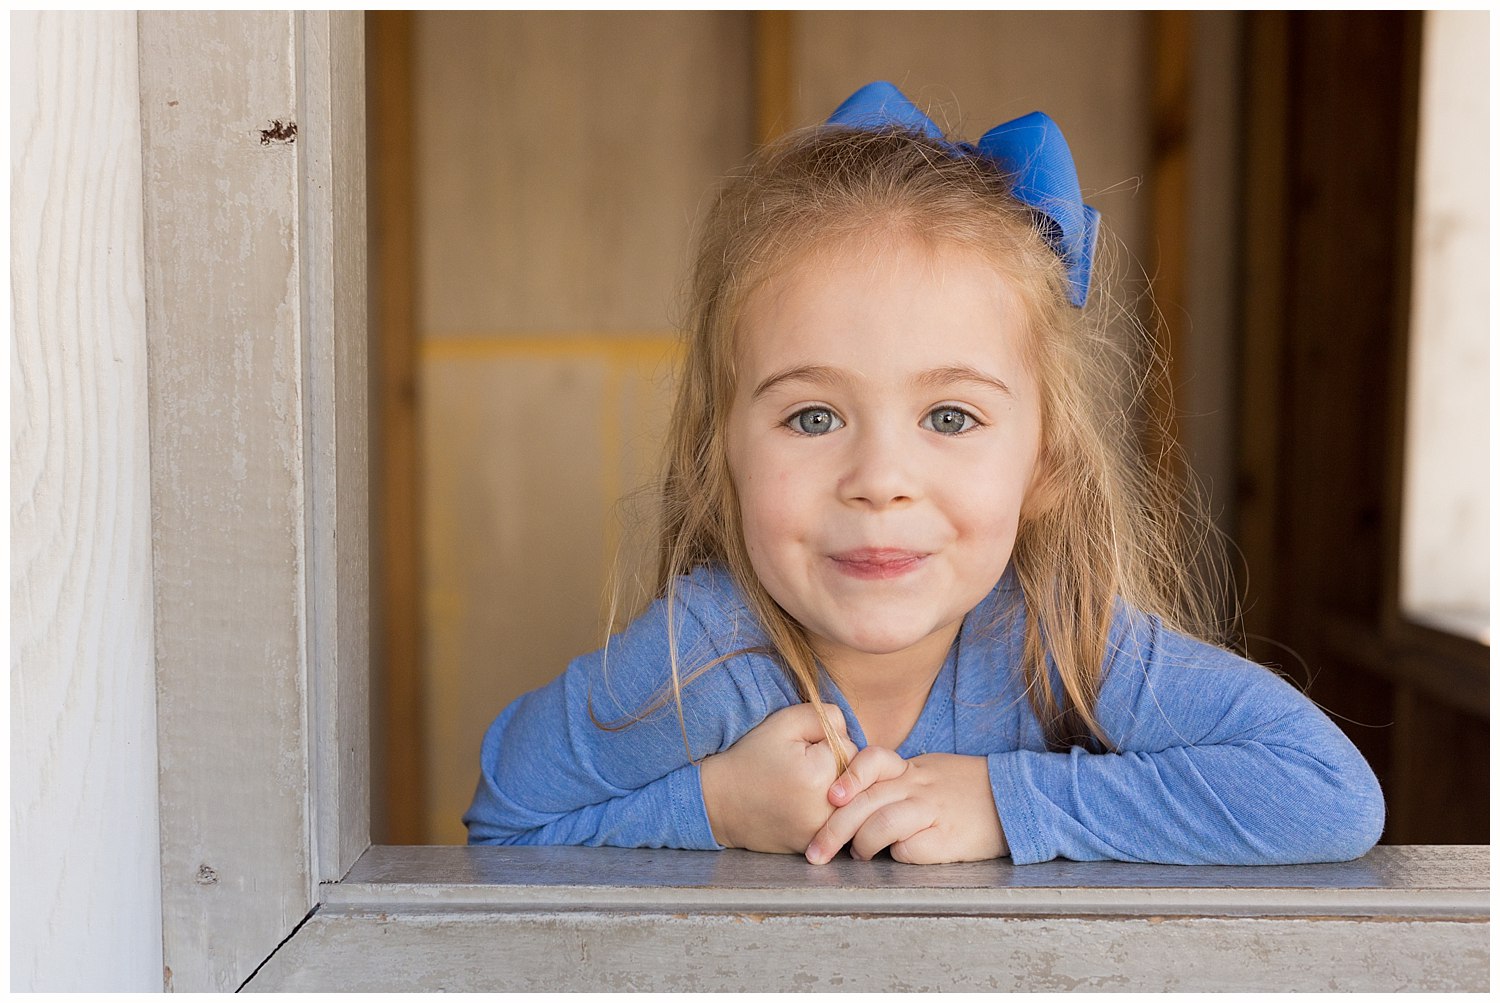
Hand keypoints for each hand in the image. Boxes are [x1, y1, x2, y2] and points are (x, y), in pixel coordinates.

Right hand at [700, 702, 856, 853]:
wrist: (719, 801)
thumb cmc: (751, 757)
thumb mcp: (786, 721)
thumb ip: (828, 716)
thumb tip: (851, 734)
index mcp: (819, 773)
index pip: (850, 748)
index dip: (825, 744)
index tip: (798, 751)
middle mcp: (825, 808)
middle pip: (853, 776)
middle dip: (832, 767)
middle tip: (798, 770)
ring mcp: (820, 832)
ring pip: (848, 800)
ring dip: (833, 790)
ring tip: (799, 787)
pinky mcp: (814, 845)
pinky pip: (836, 821)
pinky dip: (824, 811)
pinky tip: (799, 805)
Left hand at [803, 748, 1007, 864]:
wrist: (1014, 799)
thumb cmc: (966, 789)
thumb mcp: (929, 771)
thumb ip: (894, 779)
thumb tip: (852, 797)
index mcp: (911, 768)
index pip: (872, 761)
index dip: (848, 778)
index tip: (830, 798)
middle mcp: (917, 786)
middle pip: (864, 803)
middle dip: (832, 830)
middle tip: (815, 852)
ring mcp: (931, 811)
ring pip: (879, 826)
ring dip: (861, 846)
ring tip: (858, 856)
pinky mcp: (946, 839)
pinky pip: (908, 849)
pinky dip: (897, 856)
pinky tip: (899, 857)